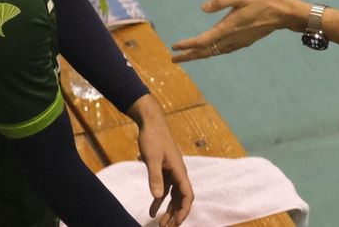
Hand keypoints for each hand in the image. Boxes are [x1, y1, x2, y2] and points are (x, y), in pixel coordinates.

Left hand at [130, 96, 193, 225]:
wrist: (151, 122)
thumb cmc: (153, 138)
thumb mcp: (152, 159)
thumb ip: (155, 178)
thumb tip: (157, 197)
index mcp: (180, 171)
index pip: (187, 195)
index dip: (184, 211)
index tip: (176, 223)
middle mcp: (179, 173)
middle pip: (182, 199)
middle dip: (176, 215)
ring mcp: (172, 172)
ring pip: (175, 196)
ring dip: (170, 210)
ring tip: (161, 224)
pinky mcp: (164, 170)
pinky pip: (166, 190)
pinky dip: (160, 201)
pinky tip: (153, 211)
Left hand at [170, 0, 298, 62]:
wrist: (283, 13)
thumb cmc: (262, 1)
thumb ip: (221, 2)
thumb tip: (202, 8)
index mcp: (228, 27)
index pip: (202, 40)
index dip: (187, 45)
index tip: (174, 47)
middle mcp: (231, 38)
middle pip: (206, 51)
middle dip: (189, 56)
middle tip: (174, 59)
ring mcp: (238, 42)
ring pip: (214, 53)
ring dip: (199, 55)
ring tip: (187, 57)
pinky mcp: (243, 42)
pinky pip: (223, 51)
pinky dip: (211, 53)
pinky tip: (209, 51)